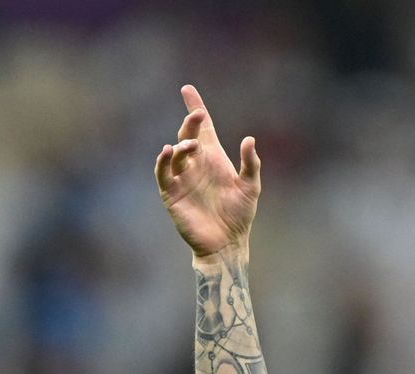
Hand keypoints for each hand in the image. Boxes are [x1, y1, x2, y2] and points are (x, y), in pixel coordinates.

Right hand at [155, 85, 260, 258]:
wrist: (226, 243)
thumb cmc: (239, 215)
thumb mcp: (250, 186)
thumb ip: (250, 163)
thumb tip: (249, 139)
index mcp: (214, 159)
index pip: (203, 129)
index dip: (196, 108)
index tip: (188, 89)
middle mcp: (196, 164)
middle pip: (188, 136)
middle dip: (191, 123)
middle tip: (197, 115)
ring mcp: (182, 178)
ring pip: (176, 153)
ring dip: (182, 145)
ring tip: (191, 145)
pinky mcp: (171, 193)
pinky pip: (163, 173)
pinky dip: (163, 162)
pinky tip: (168, 152)